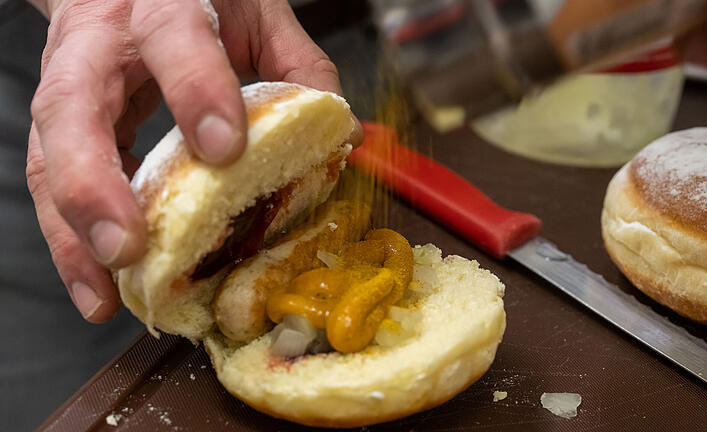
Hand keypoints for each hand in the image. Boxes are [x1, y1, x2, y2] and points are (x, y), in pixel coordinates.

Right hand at [25, 0, 363, 321]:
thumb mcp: (258, 14)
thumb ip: (299, 64)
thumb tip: (341, 134)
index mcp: (161, 1)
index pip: (174, 36)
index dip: (195, 89)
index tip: (224, 149)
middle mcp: (99, 43)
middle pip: (73, 107)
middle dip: (95, 182)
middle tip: (127, 247)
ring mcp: (69, 82)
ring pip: (48, 156)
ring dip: (73, 233)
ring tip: (105, 293)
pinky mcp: (61, 123)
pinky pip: (53, 182)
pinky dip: (72, 240)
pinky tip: (99, 285)